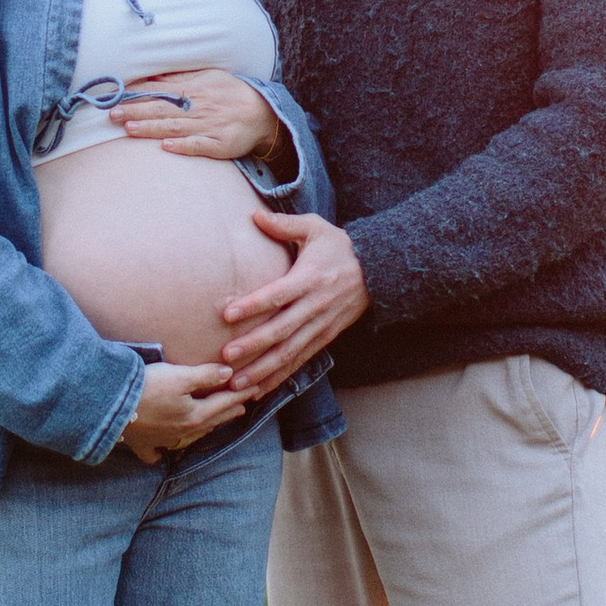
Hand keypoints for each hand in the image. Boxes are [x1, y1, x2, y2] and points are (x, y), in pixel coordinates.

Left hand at [108, 67, 280, 160]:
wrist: (263, 113)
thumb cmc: (230, 93)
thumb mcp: (207, 77)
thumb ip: (179, 78)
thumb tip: (151, 77)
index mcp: (193, 90)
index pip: (159, 91)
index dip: (135, 95)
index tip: (114, 97)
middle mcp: (198, 107)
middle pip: (163, 109)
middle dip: (136, 111)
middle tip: (112, 115)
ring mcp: (208, 126)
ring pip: (175, 127)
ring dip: (152, 128)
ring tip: (130, 129)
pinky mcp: (219, 144)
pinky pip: (199, 146)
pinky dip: (183, 146)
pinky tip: (166, 147)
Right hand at [118, 358, 247, 463]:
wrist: (110, 406)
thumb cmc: (147, 387)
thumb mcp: (180, 376)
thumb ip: (206, 375)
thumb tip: (229, 373)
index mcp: (195, 415)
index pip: (224, 402)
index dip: (240, 394)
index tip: (255, 388)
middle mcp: (183, 431)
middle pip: (211, 420)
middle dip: (228, 412)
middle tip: (242, 407)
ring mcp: (163, 440)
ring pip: (190, 436)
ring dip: (205, 428)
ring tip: (214, 423)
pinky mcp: (143, 443)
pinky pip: (156, 452)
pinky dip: (162, 453)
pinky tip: (162, 453)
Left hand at [215, 210, 366, 392]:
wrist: (379, 270)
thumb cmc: (340, 247)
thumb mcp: (316, 228)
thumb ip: (285, 224)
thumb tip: (254, 215)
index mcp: (310, 278)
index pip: (278, 294)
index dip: (254, 304)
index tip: (228, 314)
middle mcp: (315, 306)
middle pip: (282, 330)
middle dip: (254, 346)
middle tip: (226, 357)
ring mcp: (321, 326)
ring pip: (290, 353)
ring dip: (263, 370)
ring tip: (237, 383)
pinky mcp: (325, 339)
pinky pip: (300, 361)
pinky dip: (279, 377)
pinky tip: (258, 390)